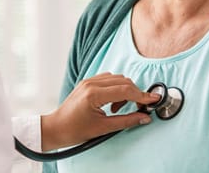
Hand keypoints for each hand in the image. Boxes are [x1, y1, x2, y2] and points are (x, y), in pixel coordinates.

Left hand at [40, 72, 160, 150]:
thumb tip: (144, 117)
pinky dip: (116, 88)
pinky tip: (112, 102)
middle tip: (138, 108)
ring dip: (125, 91)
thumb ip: (127, 121)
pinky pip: (109, 79)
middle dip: (135, 94)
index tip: (154, 100)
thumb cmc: (74, 130)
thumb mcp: (103, 128)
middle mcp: (91, 83)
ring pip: (117, 78)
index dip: (142, 95)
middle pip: (124, 81)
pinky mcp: (87, 82)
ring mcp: (88, 81)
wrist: (55, 128)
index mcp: (94, 94)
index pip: (125, 90)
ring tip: (118, 108)